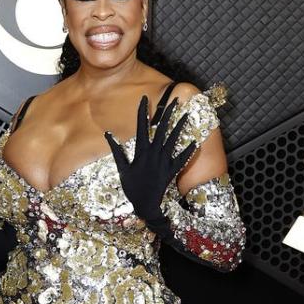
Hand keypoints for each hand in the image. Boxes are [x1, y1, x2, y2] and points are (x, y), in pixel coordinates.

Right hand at [104, 96, 195, 233]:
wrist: (145, 206)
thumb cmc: (132, 187)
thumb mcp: (122, 169)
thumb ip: (116, 151)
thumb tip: (108, 134)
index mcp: (141, 152)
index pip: (141, 127)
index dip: (142, 111)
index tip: (144, 98)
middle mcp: (154, 154)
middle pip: (162, 129)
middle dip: (168, 113)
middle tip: (175, 100)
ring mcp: (164, 162)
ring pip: (174, 140)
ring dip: (180, 126)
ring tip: (186, 114)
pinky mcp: (172, 170)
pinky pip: (182, 159)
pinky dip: (188, 150)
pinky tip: (195, 141)